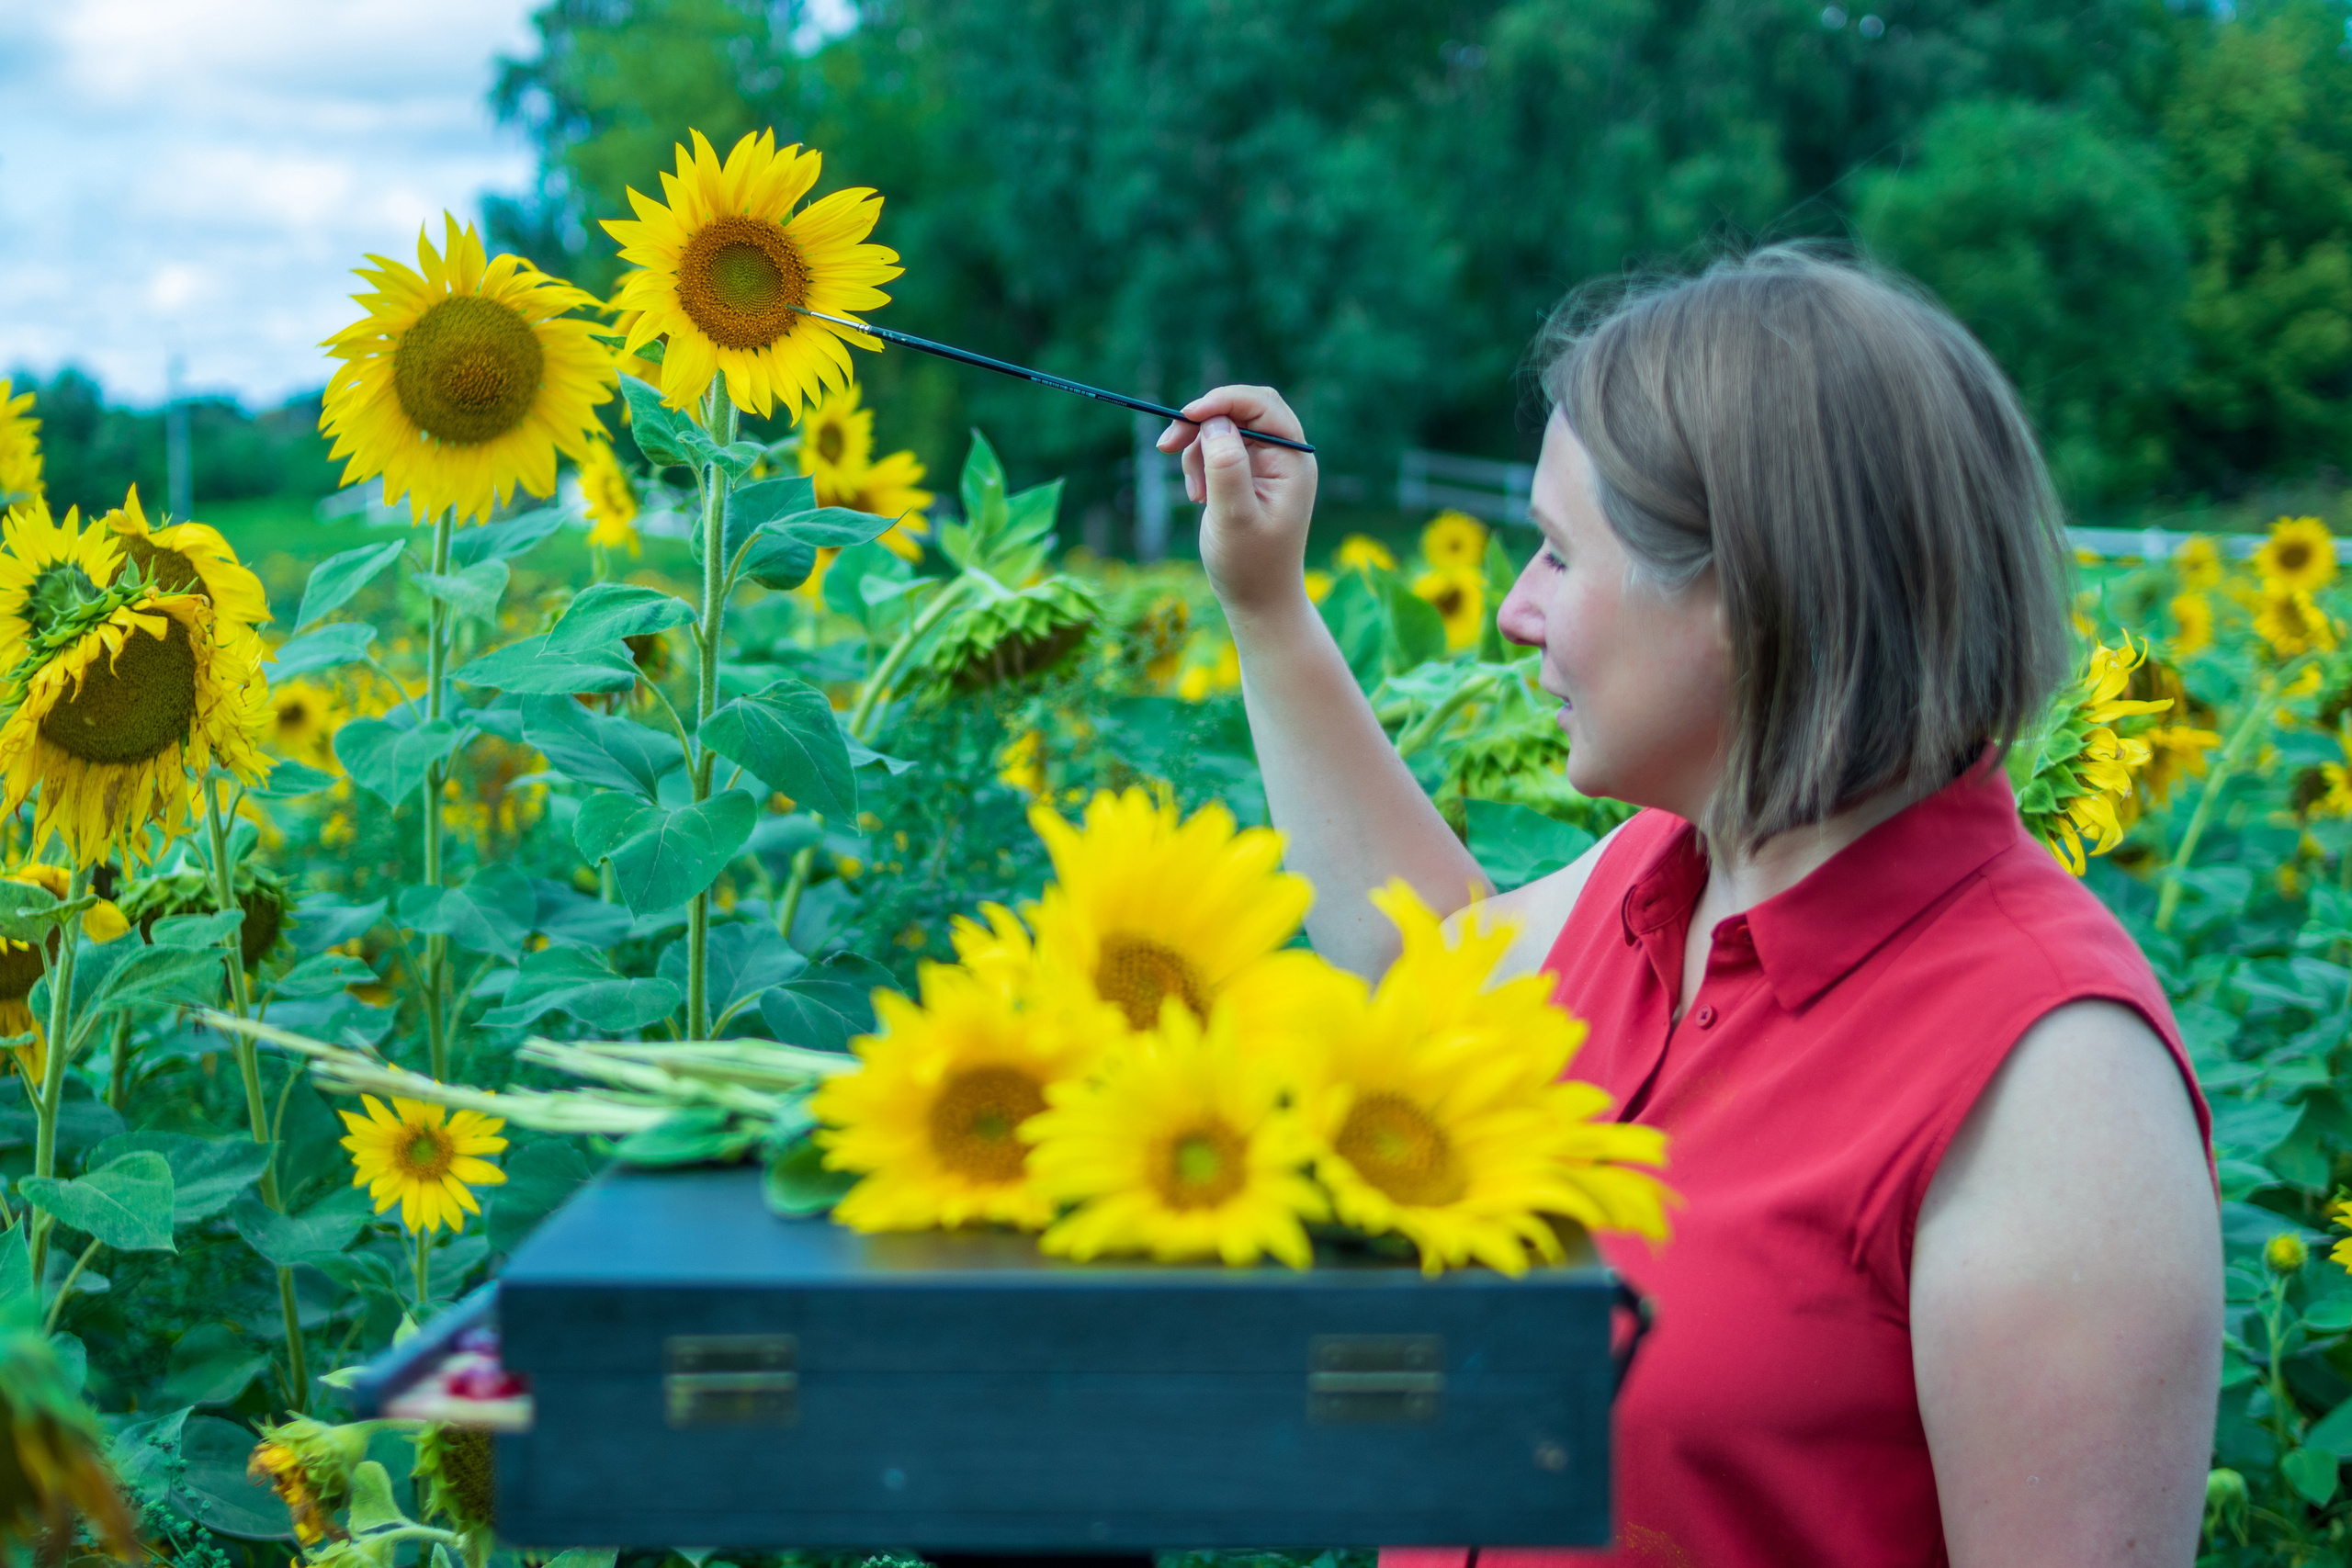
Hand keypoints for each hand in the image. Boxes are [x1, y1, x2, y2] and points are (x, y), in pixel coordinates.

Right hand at [1157, 385, 1317, 619]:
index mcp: (1293, 461)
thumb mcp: (1234, 517)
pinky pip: (1218, 449)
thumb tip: (1215, 422)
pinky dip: (1199, 464)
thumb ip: (1227, 467)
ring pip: (1225, 427)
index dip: (1223, 401)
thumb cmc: (1250, 565)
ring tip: (1194, 493)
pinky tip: (1198, 496)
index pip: (1263, 405)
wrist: (1258, 600)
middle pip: (1242, 409)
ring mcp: (1267, 465)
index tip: (1185, 416)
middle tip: (1167, 443)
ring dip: (1197, 449)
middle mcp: (1284, 456)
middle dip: (1204, 421)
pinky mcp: (1248, 475)